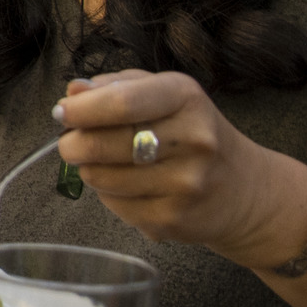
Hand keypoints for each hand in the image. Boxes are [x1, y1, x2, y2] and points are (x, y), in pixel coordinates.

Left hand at [55, 70, 306, 267]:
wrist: (244, 190)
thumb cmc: (192, 131)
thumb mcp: (164, 94)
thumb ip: (116, 87)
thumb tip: (72, 92)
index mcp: (185, 98)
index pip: (121, 103)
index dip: (80, 110)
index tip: (62, 112)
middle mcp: (192, 140)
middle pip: (100, 144)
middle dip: (72, 144)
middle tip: (72, 143)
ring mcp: (186, 184)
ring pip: (100, 178)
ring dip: (91, 170)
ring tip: (108, 163)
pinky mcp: (175, 219)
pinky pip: (115, 206)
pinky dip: (110, 196)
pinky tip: (131, 187)